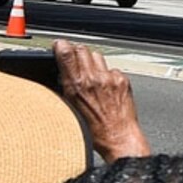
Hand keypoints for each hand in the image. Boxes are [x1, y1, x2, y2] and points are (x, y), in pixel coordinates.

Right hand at [53, 43, 149, 160]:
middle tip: (76, 62)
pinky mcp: (122, 80)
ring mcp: (109, 78)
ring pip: (97, 56)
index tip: (60, 45)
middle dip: (77, 53)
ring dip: (93, 63)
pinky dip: (108, 74)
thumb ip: (66, 87)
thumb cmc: (94, 130)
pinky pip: (112, 69)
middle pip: (82, 49)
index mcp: (76, 86)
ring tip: (93, 76)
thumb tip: (62, 72)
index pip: (66, 53)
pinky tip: (107, 87)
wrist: (119, 137)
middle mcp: (93, 79)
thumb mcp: (71, 109)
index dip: (62, 45)